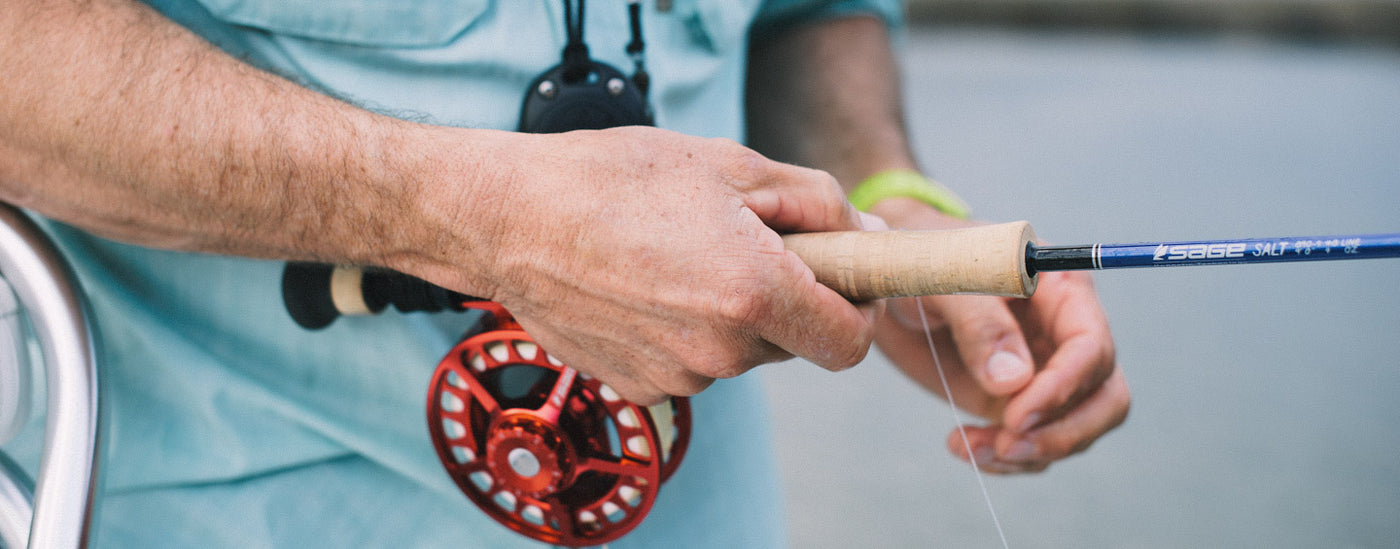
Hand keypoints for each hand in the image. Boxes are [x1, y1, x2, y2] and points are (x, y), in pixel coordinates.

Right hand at [406, 126, 879, 404]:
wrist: (508, 219)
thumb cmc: (613, 180)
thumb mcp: (730, 164)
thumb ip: (815, 202)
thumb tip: (861, 235)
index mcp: (755, 293)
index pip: (850, 342)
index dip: (856, 308)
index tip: (839, 276)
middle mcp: (721, 351)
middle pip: (793, 342)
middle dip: (783, 297)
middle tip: (736, 239)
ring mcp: (678, 377)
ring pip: (738, 351)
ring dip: (728, 312)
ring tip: (676, 254)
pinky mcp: (639, 387)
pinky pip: (690, 363)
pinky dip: (683, 330)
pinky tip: (644, 285)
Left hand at [869, 198, 1128, 472]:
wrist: (891, 278)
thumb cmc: (921, 261)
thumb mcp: (942, 280)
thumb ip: (979, 322)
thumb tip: (1014, 382)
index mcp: (1060, 290)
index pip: (1090, 346)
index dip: (1063, 387)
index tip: (1017, 417)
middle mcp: (1063, 333)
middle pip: (1105, 396)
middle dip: (1065, 432)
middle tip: (1008, 445)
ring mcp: (1044, 372)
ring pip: (1076, 428)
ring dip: (1032, 453)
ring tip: (970, 448)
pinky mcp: (1017, 401)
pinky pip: (1035, 442)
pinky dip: (1007, 459)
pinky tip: (965, 447)